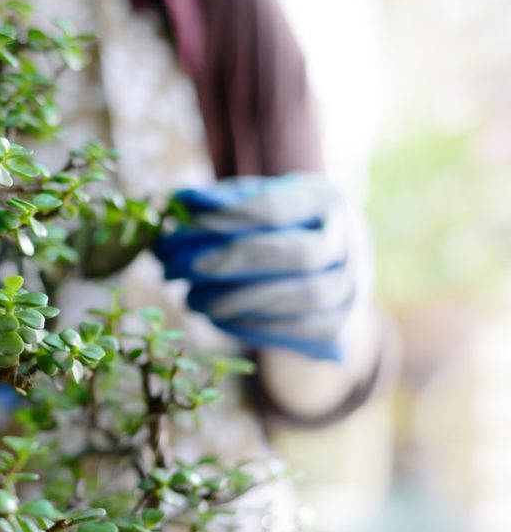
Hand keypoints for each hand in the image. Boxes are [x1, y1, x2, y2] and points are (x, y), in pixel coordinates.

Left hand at [153, 173, 360, 360]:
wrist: (320, 275)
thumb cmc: (274, 231)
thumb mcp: (254, 205)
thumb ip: (222, 203)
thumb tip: (181, 202)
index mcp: (327, 201)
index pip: (276, 209)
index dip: (229, 219)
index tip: (187, 228)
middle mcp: (350, 243)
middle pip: (298, 255)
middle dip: (235, 262)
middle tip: (185, 270)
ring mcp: (351, 288)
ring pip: (301, 297)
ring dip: (238, 301)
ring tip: (191, 299)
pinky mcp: (339, 328)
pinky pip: (297, 331)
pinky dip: (251, 326)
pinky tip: (216, 319)